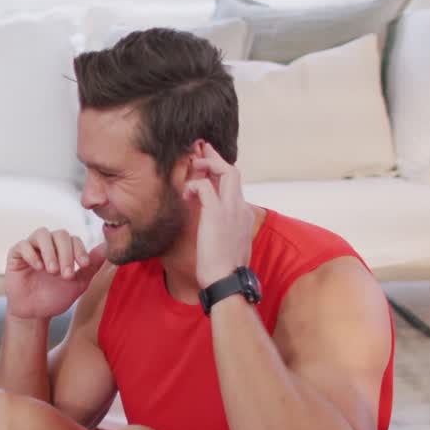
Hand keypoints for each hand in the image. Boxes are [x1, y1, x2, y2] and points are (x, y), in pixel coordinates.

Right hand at [5, 229, 106, 319]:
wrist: (35, 313)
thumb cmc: (55, 297)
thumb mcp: (78, 283)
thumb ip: (91, 266)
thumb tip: (106, 247)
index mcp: (63, 249)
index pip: (74, 239)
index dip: (80, 250)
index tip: (83, 266)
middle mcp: (48, 245)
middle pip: (60, 234)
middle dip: (66, 253)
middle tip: (66, 274)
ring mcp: (31, 248)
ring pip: (42, 234)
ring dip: (50, 251)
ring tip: (52, 270)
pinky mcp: (15, 255)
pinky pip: (23, 245)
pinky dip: (32, 254)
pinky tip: (38, 268)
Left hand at [186, 142, 255, 287]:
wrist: (226, 280)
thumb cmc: (223, 268)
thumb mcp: (228, 244)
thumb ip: (224, 230)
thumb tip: (213, 228)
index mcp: (243, 214)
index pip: (235, 185)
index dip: (221, 172)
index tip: (209, 164)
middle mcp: (240, 207)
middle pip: (233, 171)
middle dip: (216, 157)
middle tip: (201, 150)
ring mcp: (231, 209)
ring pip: (225, 171)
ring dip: (207, 164)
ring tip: (192, 166)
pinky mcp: (217, 213)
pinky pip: (205, 186)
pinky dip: (193, 185)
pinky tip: (185, 195)